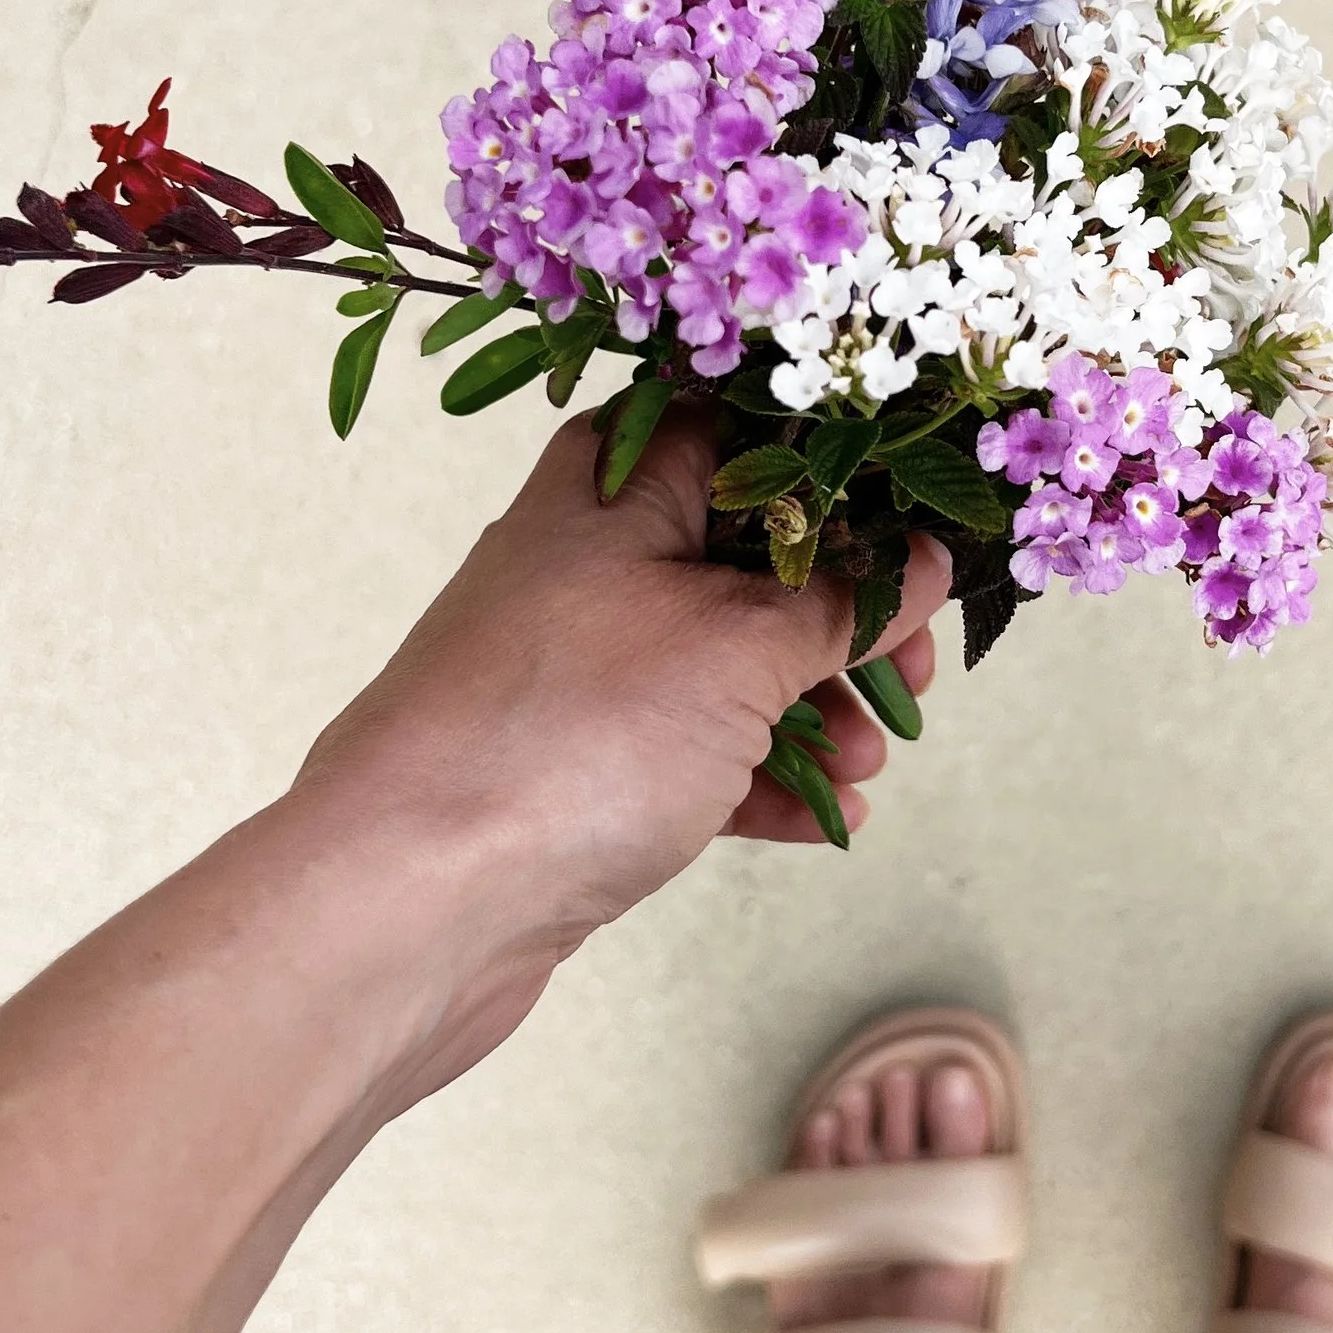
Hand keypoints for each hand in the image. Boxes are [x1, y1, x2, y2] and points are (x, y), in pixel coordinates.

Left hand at [288, 405, 950, 1099]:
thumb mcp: (737, 650)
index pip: (752, 432)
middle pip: (749, 554)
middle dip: (843, 616)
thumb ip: (841, 601)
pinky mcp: (573, 762)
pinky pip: (691, 750)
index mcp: (614, 483)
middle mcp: (588, 557)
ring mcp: (577, 665)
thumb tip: (916, 561)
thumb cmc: (562, 739)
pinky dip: (760, 776)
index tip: (924, 533)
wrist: (408, 901)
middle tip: (909, 671)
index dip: (847, 476)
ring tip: (869, 763)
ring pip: (725, 660)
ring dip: (813, 707)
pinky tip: (824, 817)